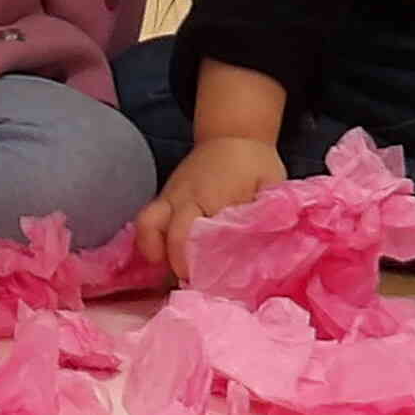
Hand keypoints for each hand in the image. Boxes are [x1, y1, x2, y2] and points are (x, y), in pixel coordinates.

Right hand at [133, 133, 285, 278]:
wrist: (233, 133)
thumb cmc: (254, 163)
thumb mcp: (270, 184)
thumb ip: (267, 213)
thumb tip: (264, 245)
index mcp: (205, 195)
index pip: (183, 231)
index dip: (184, 259)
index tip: (196, 279)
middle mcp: (180, 196)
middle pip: (153, 228)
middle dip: (166, 260)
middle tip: (187, 281)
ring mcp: (168, 197)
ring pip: (145, 225)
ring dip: (151, 250)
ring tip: (170, 271)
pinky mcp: (165, 199)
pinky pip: (149, 223)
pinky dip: (154, 242)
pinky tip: (169, 260)